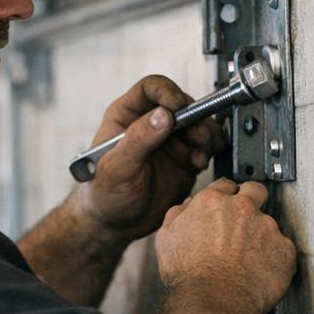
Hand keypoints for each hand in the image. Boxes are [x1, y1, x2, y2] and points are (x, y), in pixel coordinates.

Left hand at [75, 75, 224, 237]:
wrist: (116, 224)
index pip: (151, 88)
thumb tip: (163, 115)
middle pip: (182, 104)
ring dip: (205, 134)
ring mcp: (169, 140)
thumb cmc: (103, 194)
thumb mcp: (117, 168)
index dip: (168, 93)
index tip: (178, 109)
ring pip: (198, 122)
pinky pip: (206, 144)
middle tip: (198, 138)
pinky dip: (209, 150)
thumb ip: (138, 140)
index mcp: (126, 116)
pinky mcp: (184, 157)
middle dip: (194, 118)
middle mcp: (149, 123)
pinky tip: (200, 164)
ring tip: (200, 155)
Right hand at [155, 179, 297, 313]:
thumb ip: (179, 213)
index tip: (226, 206)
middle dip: (252, 199)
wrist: (213, 301)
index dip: (225, 196)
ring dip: (260, 235)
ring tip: (247, 258)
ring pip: (268, 224)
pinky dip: (274, 258)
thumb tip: (188, 205)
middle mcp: (243, 208)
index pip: (225, 185)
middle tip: (244, 219)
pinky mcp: (285, 250)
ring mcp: (267, 228)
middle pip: (255, 190)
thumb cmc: (188, 274)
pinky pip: (283, 249)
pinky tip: (259, 270)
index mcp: (212, 201)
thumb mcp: (166, 237)